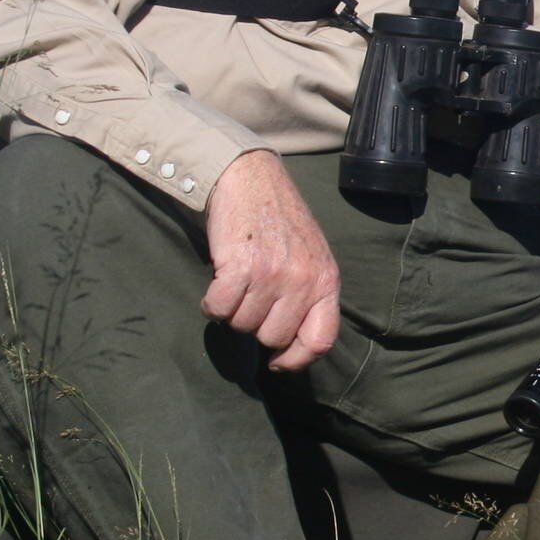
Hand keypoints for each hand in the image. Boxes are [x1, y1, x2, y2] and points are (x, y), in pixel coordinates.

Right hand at [203, 150, 341, 370]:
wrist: (250, 178)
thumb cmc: (279, 222)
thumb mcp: (311, 257)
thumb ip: (309, 296)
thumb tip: (291, 348)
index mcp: (326, 281)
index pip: (320, 341)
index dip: (296, 359)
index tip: (277, 361)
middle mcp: (303, 280)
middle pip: (273, 337)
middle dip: (256, 326)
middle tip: (251, 300)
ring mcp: (272, 274)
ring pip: (243, 325)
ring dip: (233, 311)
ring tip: (237, 284)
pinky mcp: (239, 267)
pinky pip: (219, 309)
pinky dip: (212, 303)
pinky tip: (218, 283)